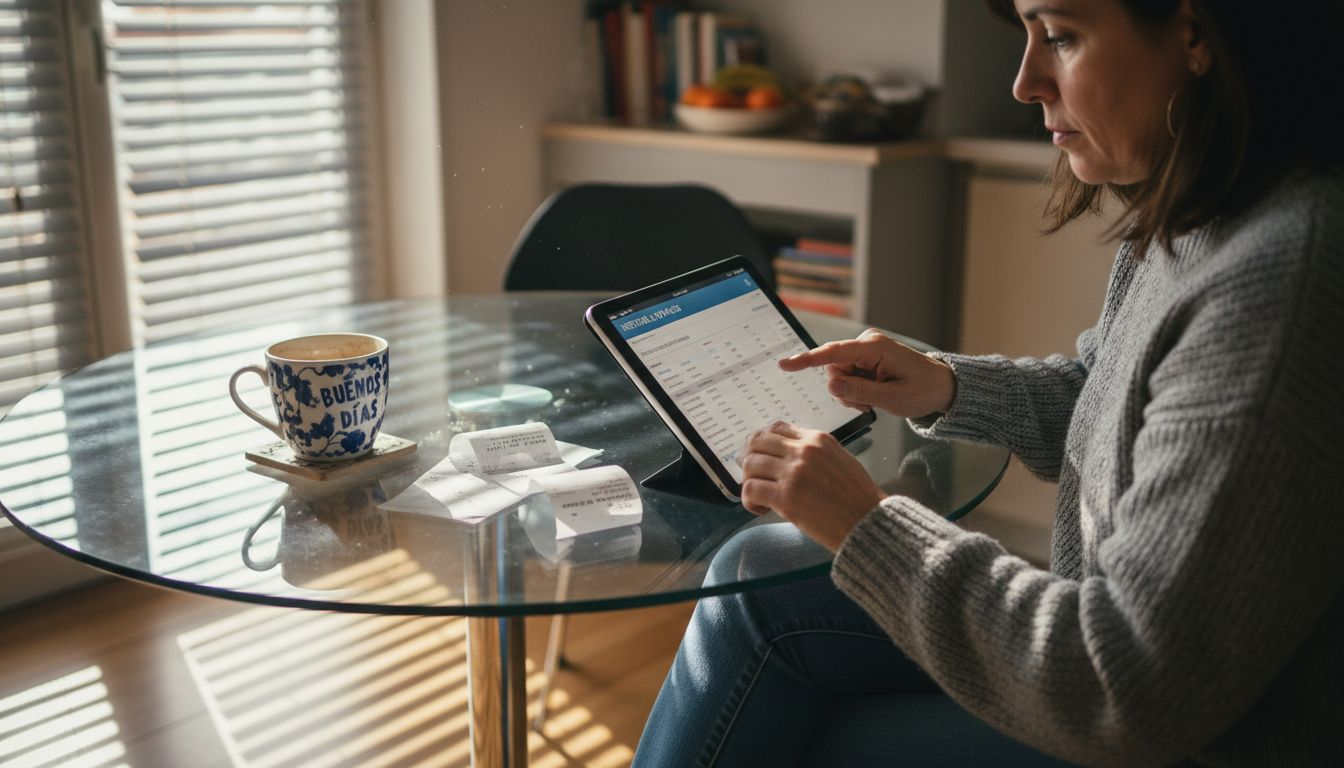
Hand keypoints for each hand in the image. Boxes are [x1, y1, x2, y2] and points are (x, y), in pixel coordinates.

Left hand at [739, 421, 885, 550]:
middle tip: (753, 476)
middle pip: (757, 442)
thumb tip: (785, 455)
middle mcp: (803, 451)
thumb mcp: (840, 459)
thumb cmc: (858, 497)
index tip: (760, 456)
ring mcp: (793, 473)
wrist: (868, 523)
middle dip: (749, 459)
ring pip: (749, 465)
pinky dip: (749, 500)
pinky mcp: (786, 497)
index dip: (762, 442)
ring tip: (760, 497)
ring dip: (749, 481)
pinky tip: (761, 508)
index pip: (777, 428)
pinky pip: (750, 490)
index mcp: (817, 439)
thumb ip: (814, 453)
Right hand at [779, 329, 954, 418]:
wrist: (942, 386)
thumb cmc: (923, 390)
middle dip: (844, 389)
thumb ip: (860, 393)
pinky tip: (871, 396)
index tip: (785, 364)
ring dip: (850, 392)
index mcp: (875, 347)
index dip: (807, 360)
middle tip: (865, 405)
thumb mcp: (893, 399)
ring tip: (872, 401)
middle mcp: (867, 343)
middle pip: (834, 368)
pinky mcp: (866, 358)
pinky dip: (855, 390)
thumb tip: (832, 386)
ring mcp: (866, 350)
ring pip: (838, 374)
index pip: (834, 353)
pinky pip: (847, 375)